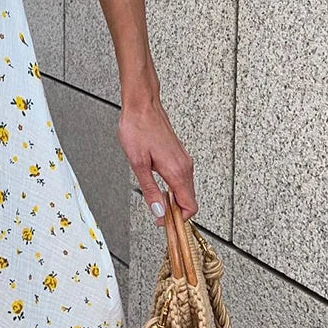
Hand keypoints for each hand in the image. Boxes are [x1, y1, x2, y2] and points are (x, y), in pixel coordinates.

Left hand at [117, 98, 197, 225]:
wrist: (142, 104)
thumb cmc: (138, 128)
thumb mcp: (138, 163)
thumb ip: (150, 189)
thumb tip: (158, 211)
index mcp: (177, 171)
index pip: (190, 206)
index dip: (178, 219)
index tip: (163, 223)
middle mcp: (185, 166)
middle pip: (189, 200)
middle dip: (175, 212)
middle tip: (157, 216)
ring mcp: (183, 160)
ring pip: (185, 189)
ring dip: (174, 200)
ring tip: (155, 201)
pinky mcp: (179, 155)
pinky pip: (181, 179)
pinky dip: (173, 188)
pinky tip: (159, 186)